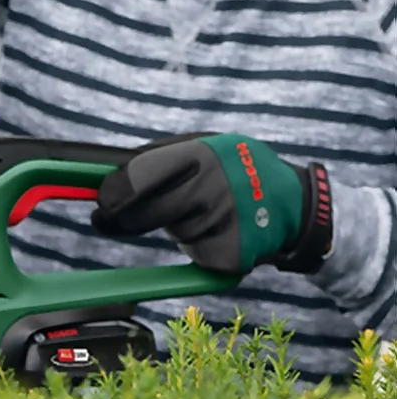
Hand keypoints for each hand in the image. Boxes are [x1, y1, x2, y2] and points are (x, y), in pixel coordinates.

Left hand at [91, 133, 332, 275]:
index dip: (112, 192)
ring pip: (174, 231)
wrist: (298, 204)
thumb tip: (106, 171)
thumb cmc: (236, 168)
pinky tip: (221, 232)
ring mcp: (223, 223)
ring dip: (176, 226)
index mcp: (200, 154)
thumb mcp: (206, 144)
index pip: (137, 177)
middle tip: (104, 220)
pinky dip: (202, 246)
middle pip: (144, 212)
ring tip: (204, 212)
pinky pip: (198, 253)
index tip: (100, 201)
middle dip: (120, 218)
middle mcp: (211, 188)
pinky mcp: (232, 254)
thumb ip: (161, 155)